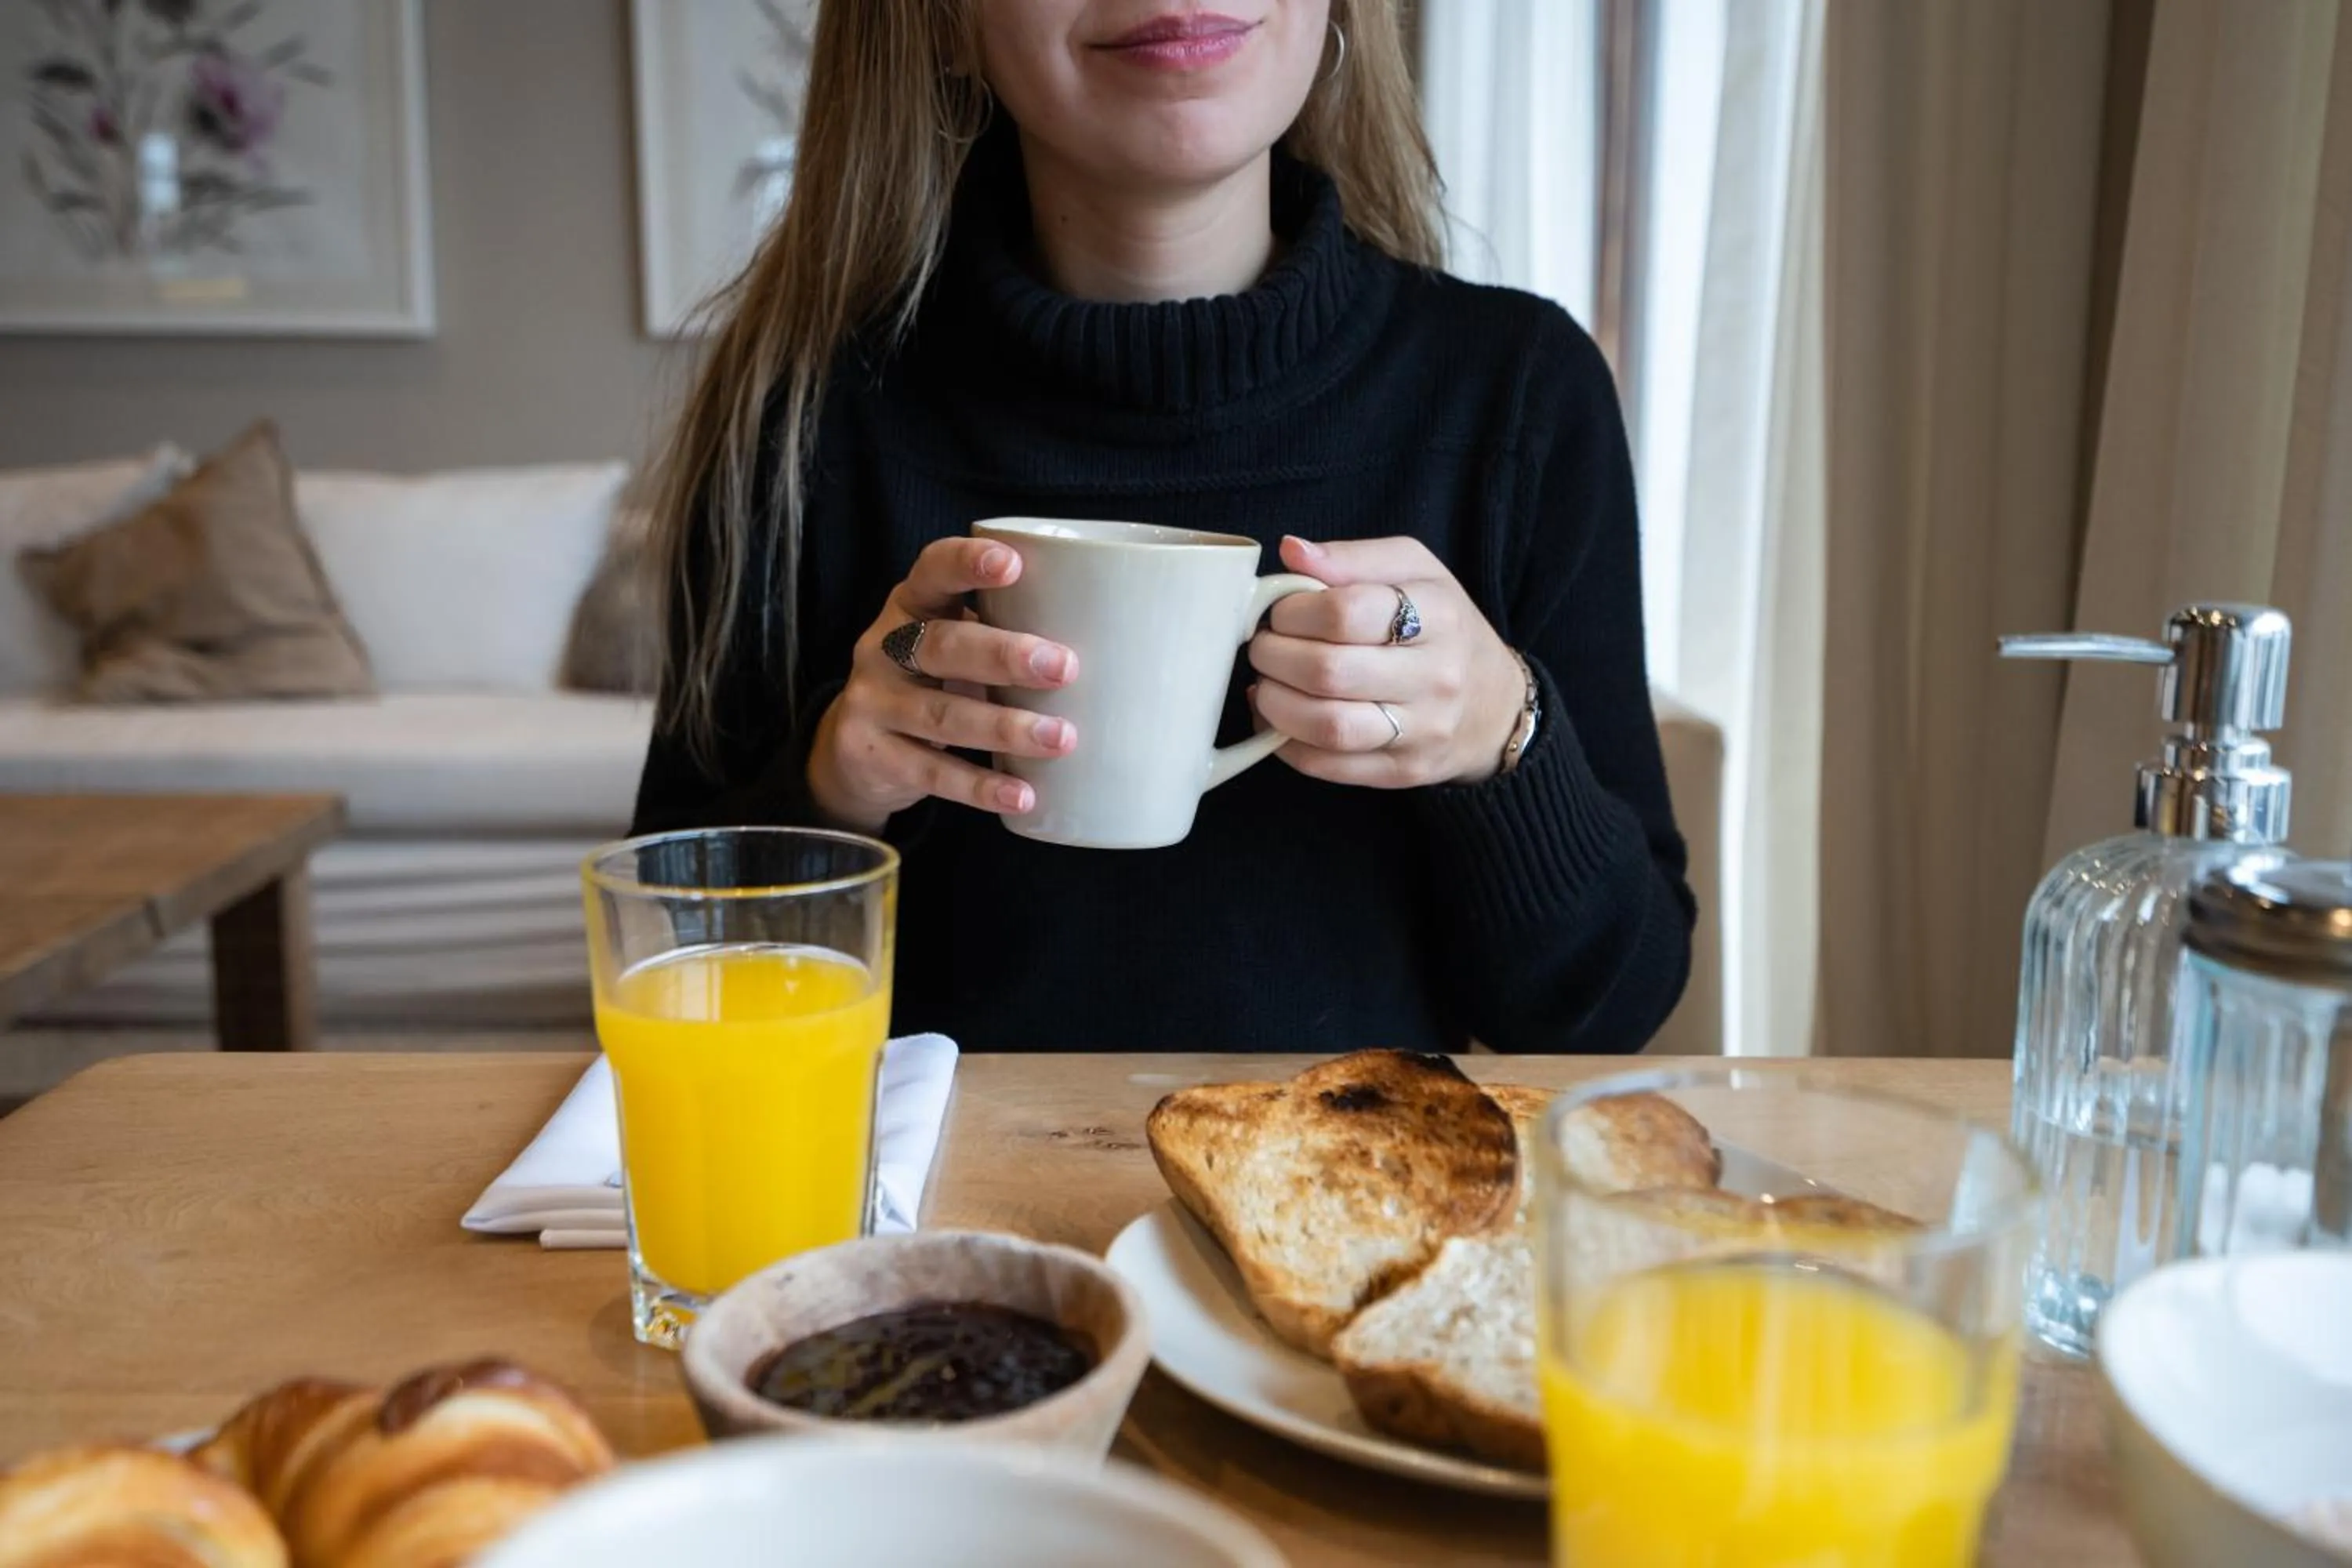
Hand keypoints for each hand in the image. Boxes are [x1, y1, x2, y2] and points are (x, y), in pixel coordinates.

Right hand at [807, 538, 1079, 830]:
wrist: (854, 751)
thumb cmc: (933, 682)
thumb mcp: (954, 645)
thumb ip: (1005, 632)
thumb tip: (1114, 641)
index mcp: (911, 605)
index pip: (931, 570)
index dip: (967, 564)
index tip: (1013, 564)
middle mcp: (882, 648)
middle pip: (940, 646)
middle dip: (1004, 655)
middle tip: (1065, 668)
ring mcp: (871, 704)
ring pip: (939, 715)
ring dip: (1005, 727)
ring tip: (1061, 738)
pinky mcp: (872, 757)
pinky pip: (932, 773)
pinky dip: (980, 785)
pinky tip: (1022, 794)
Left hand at [1247, 536, 1525, 787]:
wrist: (1495, 706)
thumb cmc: (1443, 628)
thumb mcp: (1415, 571)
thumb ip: (1351, 558)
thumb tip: (1291, 550)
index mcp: (1437, 615)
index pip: (1344, 613)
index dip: (1292, 612)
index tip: (1281, 612)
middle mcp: (1435, 676)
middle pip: (1328, 671)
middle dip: (1273, 657)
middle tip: (1264, 647)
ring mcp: (1421, 731)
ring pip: (1327, 726)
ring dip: (1274, 704)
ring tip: (1266, 684)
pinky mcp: (1402, 771)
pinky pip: (1327, 766)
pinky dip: (1286, 743)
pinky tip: (1279, 720)